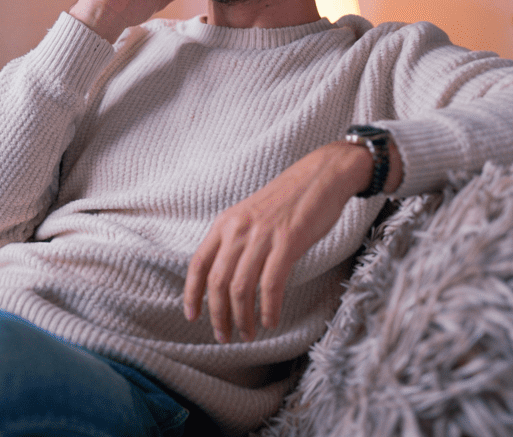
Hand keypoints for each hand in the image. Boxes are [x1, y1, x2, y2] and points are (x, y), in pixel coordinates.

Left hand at [182, 141, 375, 343]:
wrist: (320, 176)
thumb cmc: (288, 200)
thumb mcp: (251, 216)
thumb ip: (237, 241)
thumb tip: (227, 276)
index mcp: (226, 223)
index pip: (198, 263)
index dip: (192, 293)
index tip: (191, 316)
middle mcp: (238, 229)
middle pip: (218, 281)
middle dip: (218, 315)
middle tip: (225, 336)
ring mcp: (262, 235)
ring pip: (241, 287)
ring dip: (242, 318)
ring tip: (247, 334)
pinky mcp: (287, 241)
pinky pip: (270, 283)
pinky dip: (267, 308)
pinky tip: (270, 321)